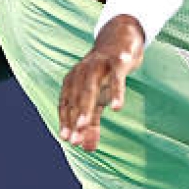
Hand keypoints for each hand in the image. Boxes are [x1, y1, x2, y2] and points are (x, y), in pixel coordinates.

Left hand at [59, 15, 144, 151]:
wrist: (122, 39)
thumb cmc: (106, 74)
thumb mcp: (99, 99)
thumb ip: (92, 123)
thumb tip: (87, 149)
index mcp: (73, 81)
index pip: (66, 103)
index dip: (66, 121)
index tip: (68, 140)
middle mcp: (82, 72)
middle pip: (75, 98)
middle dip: (73, 119)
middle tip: (73, 139)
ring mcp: (98, 65)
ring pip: (90, 88)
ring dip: (86, 107)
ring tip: (84, 125)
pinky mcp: (117, 61)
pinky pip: (116, 78)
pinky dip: (116, 92)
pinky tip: (117, 107)